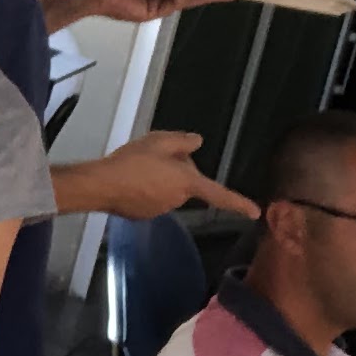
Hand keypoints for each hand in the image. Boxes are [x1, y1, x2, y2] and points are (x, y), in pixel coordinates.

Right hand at [57, 131, 259, 221]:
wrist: (100, 185)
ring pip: (168, 190)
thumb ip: (183, 141)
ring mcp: (160, 209)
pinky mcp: (143, 215)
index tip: (255, 212)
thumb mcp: (159, 141)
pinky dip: (145, 189)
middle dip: (177, 171)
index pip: (219, 194)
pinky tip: (129, 179)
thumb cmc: (132, 161)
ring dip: (160, 179)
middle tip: (155, 155)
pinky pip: (152, 198)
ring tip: (137, 166)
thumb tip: (197, 142)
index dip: (238, 202)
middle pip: (186, 183)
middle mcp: (178, 200)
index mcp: (187, 183)